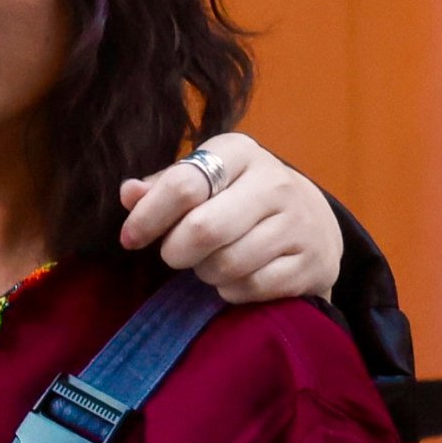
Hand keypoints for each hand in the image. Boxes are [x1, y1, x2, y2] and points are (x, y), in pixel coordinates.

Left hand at [118, 132, 338, 303]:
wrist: (311, 221)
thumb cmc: (238, 198)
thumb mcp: (204, 181)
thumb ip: (164, 187)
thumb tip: (129, 194)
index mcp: (240, 152)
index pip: (183, 185)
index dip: (147, 217)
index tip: (130, 238)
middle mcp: (275, 182)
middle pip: (203, 230)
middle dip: (176, 251)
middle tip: (175, 254)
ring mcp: (299, 223)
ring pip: (227, 264)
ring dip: (205, 273)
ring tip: (210, 262)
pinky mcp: (312, 262)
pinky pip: (252, 288)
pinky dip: (232, 290)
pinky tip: (236, 276)